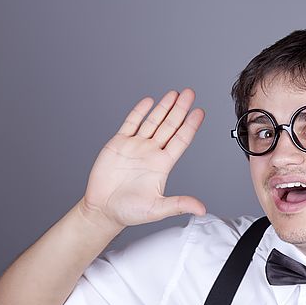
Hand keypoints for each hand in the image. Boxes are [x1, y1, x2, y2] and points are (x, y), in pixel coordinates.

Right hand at [80, 88, 206, 230]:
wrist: (103, 209)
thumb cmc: (130, 211)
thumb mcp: (158, 209)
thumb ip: (179, 205)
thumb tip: (201, 209)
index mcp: (163, 164)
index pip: (181, 140)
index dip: (190, 126)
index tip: (200, 112)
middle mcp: (151, 152)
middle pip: (169, 126)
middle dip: (180, 109)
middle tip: (190, 93)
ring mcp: (136, 146)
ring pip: (153, 121)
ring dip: (163, 107)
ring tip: (174, 93)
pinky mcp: (118, 144)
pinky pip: (131, 123)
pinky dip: (139, 112)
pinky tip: (149, 101)